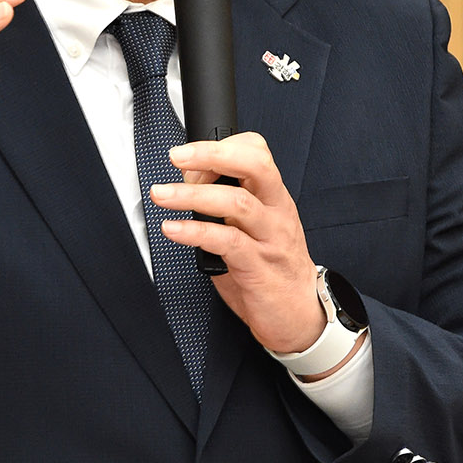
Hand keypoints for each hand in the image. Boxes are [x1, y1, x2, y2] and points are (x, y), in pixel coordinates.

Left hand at [152, 133, 325, 356]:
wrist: (300, 315)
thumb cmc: (272, 269)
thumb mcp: (251, 229)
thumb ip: (224, 205)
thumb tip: (188, 181)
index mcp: (274, 197)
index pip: (257, 152)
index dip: (222, 146)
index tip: (190, 154)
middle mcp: (276, 212)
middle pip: (255, 165)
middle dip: (211, 154)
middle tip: (177, 155)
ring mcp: (270, 239)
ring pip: (237, 202)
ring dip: (192, 195)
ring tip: (162, 195)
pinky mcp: (258, 267)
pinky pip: (227, 242)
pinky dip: (195, 232)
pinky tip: (174, 230)